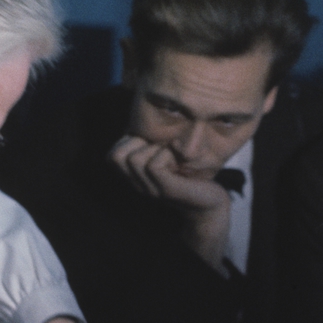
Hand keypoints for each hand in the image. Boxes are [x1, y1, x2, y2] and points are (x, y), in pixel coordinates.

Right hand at [108, 135, 231, 271]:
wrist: (211, 202)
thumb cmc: (192, 173)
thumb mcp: (167, 155)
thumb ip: (151, 144)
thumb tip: (139, 121)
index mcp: (136, 177)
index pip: (111, 155)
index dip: (128, 141)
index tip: (152, 144)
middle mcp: (139, 185)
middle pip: (116, 156)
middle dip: (138, 142)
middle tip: (161, 148)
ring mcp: (151, 189)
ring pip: (134, 159)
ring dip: (154, 148)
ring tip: (172, 155)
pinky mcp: (167, 190)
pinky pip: (153, 165)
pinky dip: (166, 154)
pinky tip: (180, 160)